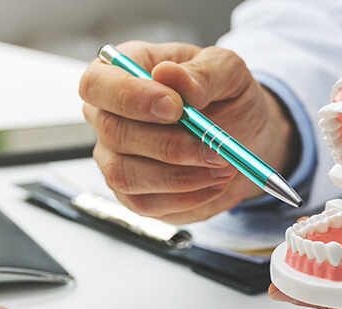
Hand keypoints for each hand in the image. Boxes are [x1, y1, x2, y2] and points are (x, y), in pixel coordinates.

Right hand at [80, 41, 299, 223]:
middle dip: (169, 145)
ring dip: (179, 177)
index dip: (130, 97)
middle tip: (215, 149)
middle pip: (113, 133)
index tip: (176, 107)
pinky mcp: (131, 193)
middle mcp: (108, 115)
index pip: (97, 83)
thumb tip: (169, 75)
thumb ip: (202, 72)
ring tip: (223, 166)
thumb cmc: (226, 95)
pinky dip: (186, 197)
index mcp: (122, 72)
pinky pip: (145, 203)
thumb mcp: (228, 71)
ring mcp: (114, 157)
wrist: (243, 136)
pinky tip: (215, 183)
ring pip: (125, 175)